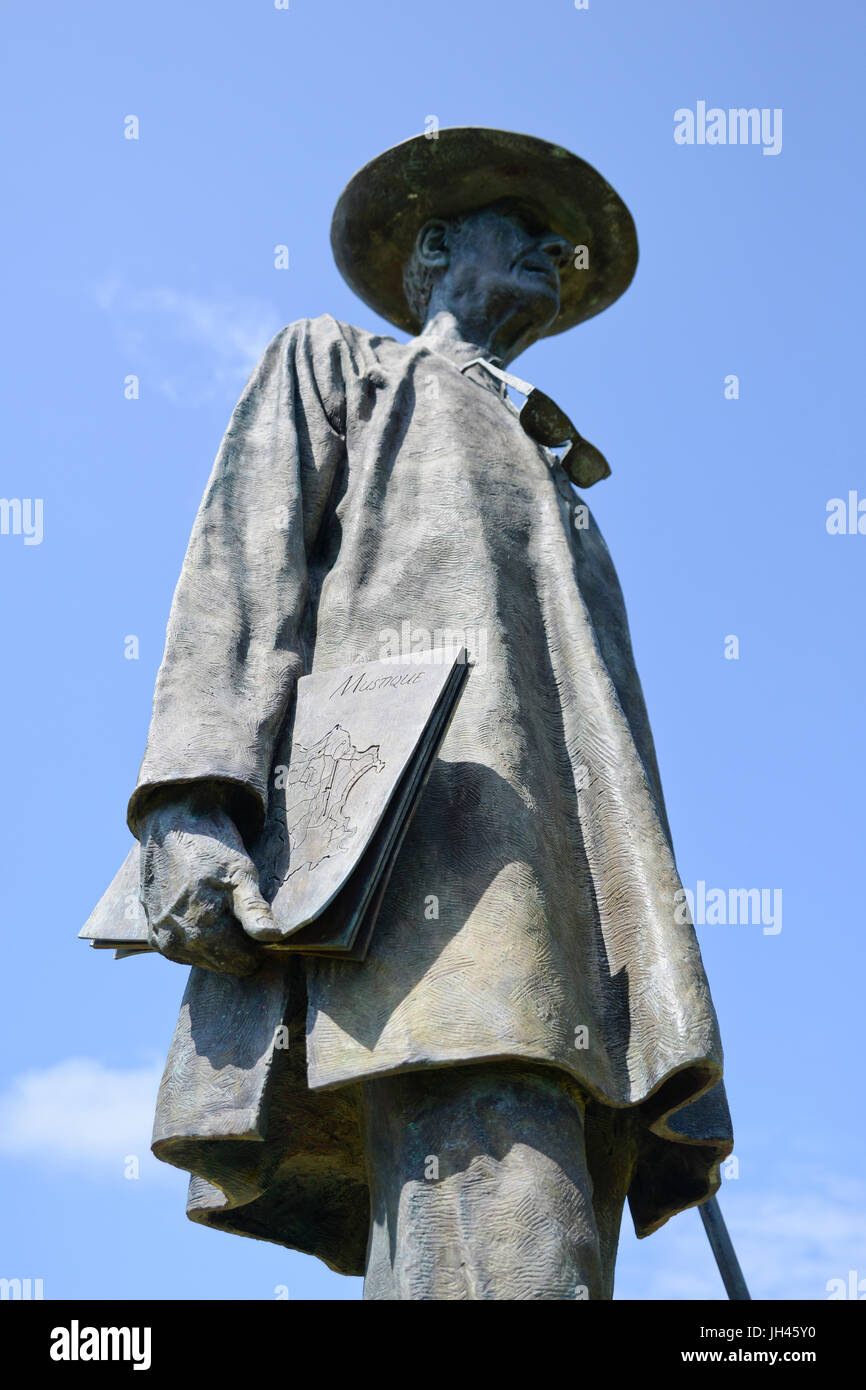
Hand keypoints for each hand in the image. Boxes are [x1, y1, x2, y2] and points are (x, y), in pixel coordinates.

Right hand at [139, 789, 275, 975]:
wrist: (173, 827)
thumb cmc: (213, 848)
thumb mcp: (242, 873)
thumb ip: (254, 910)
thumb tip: (272, 937)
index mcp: (202, 931)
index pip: (242, 963)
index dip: (257, 947)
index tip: (259, 923)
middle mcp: (177, 942)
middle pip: (221, 964)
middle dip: (236, 947)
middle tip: (240, 912)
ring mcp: (161, 940)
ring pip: (201, 959)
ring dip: (215, 945)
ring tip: (220, 908)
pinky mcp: (151, 934)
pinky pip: (182, 951)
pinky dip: (196, 940)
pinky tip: (202, 913)